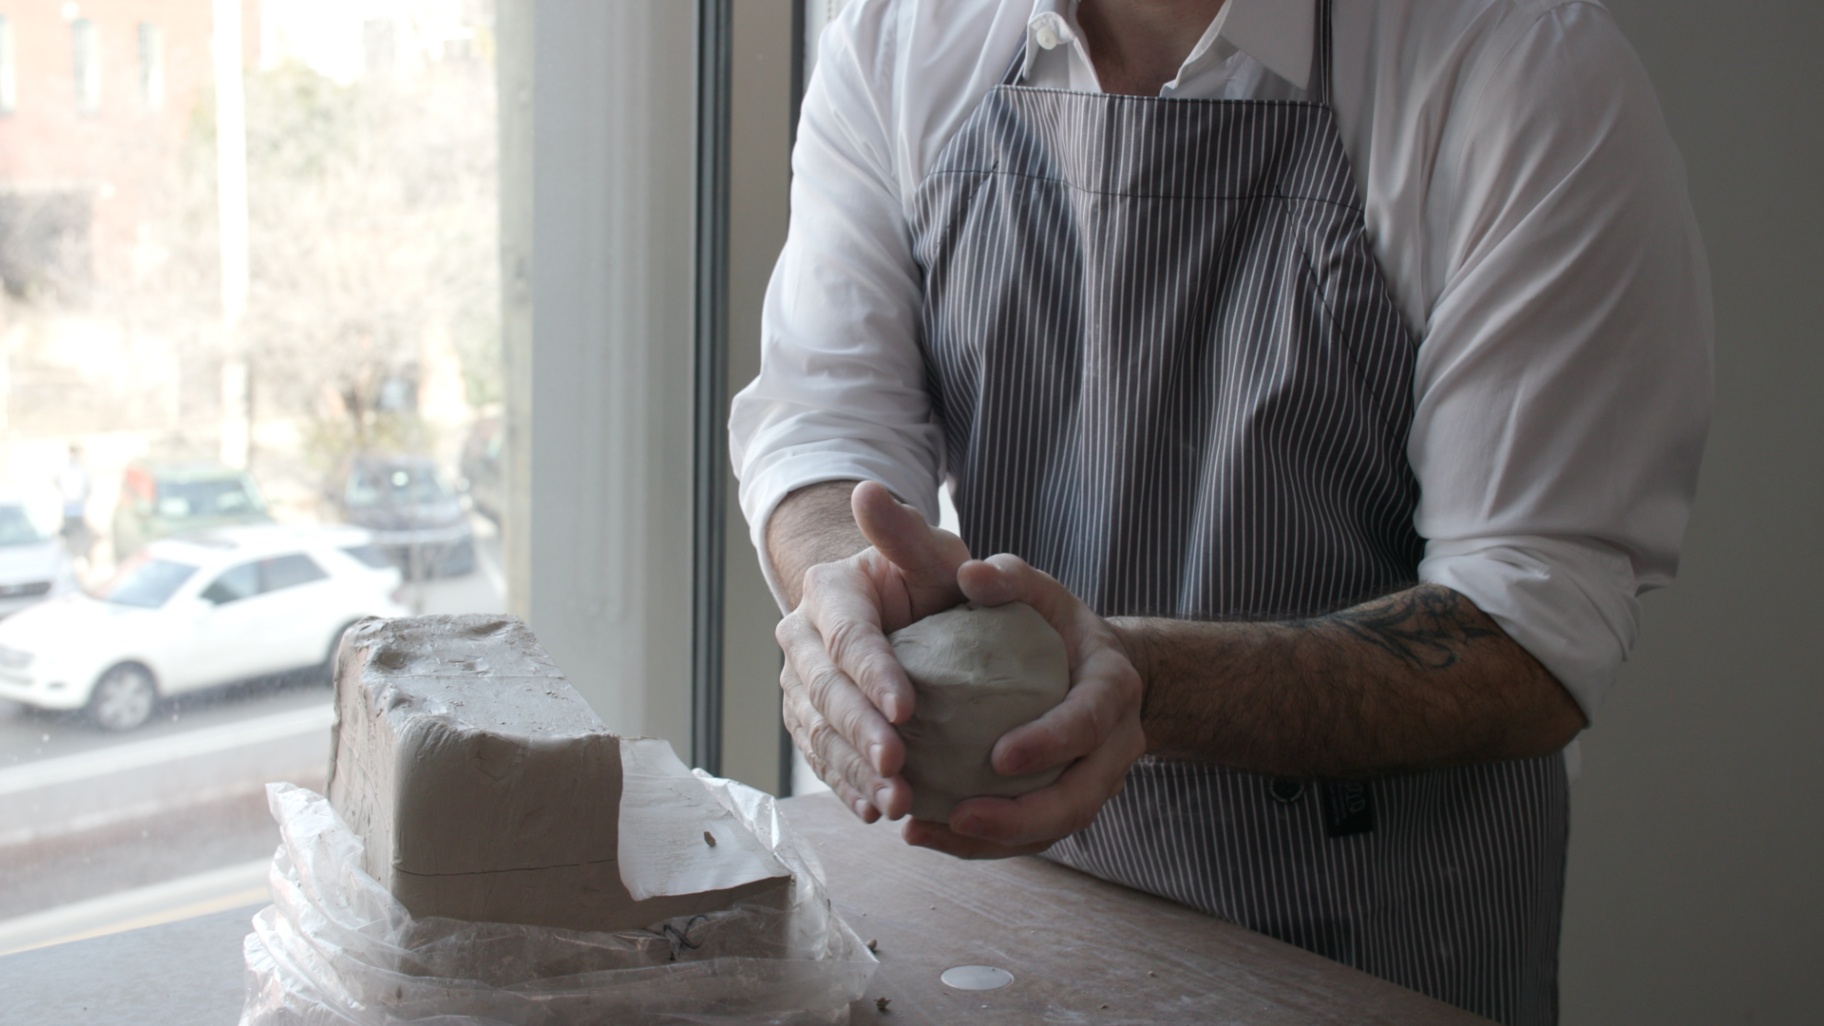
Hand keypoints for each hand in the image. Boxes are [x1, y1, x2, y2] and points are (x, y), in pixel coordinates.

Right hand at [777, 481, 970, 821]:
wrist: (896, 610)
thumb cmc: (925, 580)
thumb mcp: (929, 553)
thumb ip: (906, 533)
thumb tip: (870, 490)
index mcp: (829, 592)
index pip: (848, 636)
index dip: (874, 674)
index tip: (908, 708)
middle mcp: (801, 639)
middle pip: (827, 692)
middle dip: (861, 733)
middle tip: (899, 768)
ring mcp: (798, 684)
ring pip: (819, 732)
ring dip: (854, 772)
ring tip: (894, 804)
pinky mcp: (807, 721)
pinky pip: (821, 759)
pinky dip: (846, 788)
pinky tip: (874, 813)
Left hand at [901, 554, 1146, 858]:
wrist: (1096, 666)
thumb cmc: (1056, 622)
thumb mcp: (1038, 589)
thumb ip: (1007, 578)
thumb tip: (969, 574)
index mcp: (1112, 687)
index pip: (1090, 721)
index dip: (1051, 743)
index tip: (1000, 757)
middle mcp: (1113, 744)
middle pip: (1080, 799)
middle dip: (1023, 817)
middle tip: (960, 816)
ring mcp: (1092, 781)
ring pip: (1053, 828)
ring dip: (992, 840)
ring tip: (926, 832)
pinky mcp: (1064, 803)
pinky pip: (1027, 837)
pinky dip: (978, 842)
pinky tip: (924, 833)